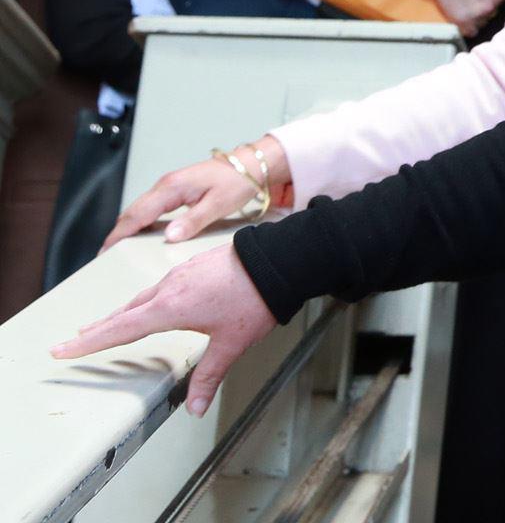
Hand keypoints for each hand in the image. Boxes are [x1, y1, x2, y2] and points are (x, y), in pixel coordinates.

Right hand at [50, 244, 276, 417]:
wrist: (280, 259)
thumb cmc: (257, 298)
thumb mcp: (231, 344)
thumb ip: (209, 377)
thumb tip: (194, 408)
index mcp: (170, 308)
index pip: (119, 330)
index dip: (88, 343)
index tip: (61, 348)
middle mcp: (169, 288)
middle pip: (124, 312)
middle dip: (99, 328)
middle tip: (75, 339)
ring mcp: (181, 273)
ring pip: (142, 296)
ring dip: (123, 312)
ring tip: (107, 323)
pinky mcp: (193, 265)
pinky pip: (160, 285)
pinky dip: (146, 298)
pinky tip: (151, 302)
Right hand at [104, 138, 291, 249]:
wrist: (251, 165)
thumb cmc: (238, 181)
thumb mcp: (218, 204)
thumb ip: (193, 221)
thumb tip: (169, 236)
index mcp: (171, 187)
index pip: (136, 214)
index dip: (118, 235)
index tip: (105, 252)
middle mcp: (166, 185)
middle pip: (132, 212)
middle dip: (117, 234)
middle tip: (105, 257)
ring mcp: (169, 187)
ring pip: (140, 209)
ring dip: (128, 228)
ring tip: (118, 251)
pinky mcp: (176, 190)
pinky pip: (151, 208)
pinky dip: (141, 222)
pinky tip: (141, 236)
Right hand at [425, 0, 504, 36]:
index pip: (498, 0)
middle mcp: (490, 6)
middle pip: (490, 12)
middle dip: (483, 6)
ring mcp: (475, 15)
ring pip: (481, 23)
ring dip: (476, 18)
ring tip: (465, 6)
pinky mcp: (461, 21)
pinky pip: (470, 32)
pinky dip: (467, 28)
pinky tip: (462, 18)